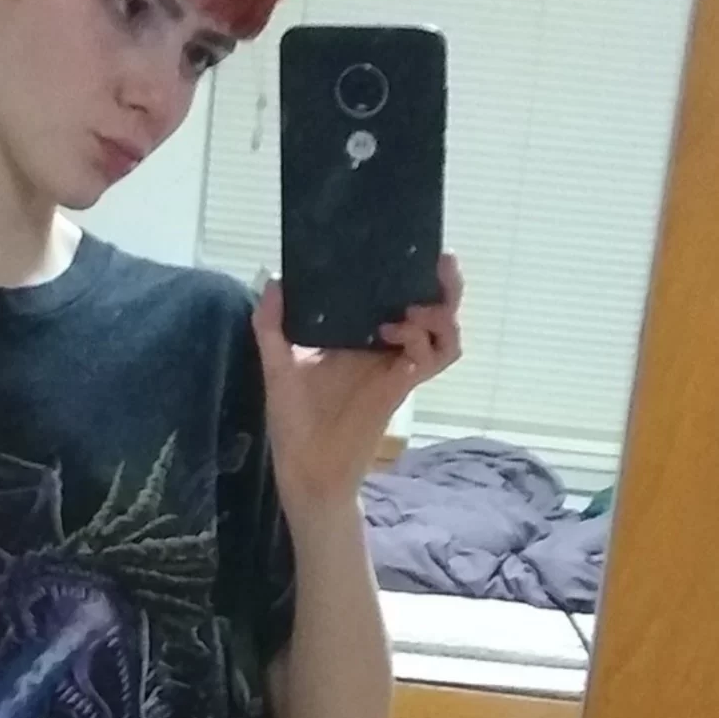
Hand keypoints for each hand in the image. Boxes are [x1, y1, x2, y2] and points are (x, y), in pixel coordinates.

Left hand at [254, 255, 463, 513]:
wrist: (304, 468)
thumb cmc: (294, 420)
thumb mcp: (278, 364)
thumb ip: (272, 324)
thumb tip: (274, 279)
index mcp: (363, 338)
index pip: (399, 298)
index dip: (414, 275)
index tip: (415, 249)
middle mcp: (387, 350)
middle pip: (435, 312)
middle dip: (446, 288)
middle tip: (442, 264)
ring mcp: (397, 369)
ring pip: (444, 335)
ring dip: (439, 314)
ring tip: (413, 306)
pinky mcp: (400, 389)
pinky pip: (431, 360)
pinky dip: (421, 339)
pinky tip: (396, 332)